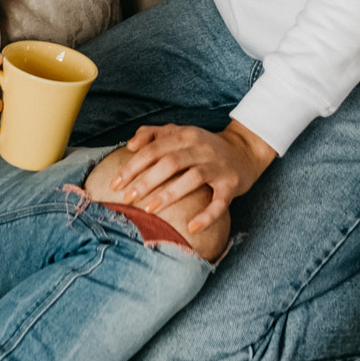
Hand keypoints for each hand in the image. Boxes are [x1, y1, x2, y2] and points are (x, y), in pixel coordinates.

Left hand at [107, 119, 276, 234]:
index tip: (115, 184)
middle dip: (145, 181)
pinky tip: (191, 227)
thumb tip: (130, 144)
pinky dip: (206, 215)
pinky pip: (219, 202)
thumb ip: (153, 134)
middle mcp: (201, 148)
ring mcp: (217, 167)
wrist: (244, 151)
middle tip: (127, 199)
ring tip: (149, 209)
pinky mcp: (231, 185)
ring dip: (169, 194)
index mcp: (185, 135)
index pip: (154, 149)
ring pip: (192, 179)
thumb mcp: (180, 133)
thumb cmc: (203, 146)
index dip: (133, 166)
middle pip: (170, 163)